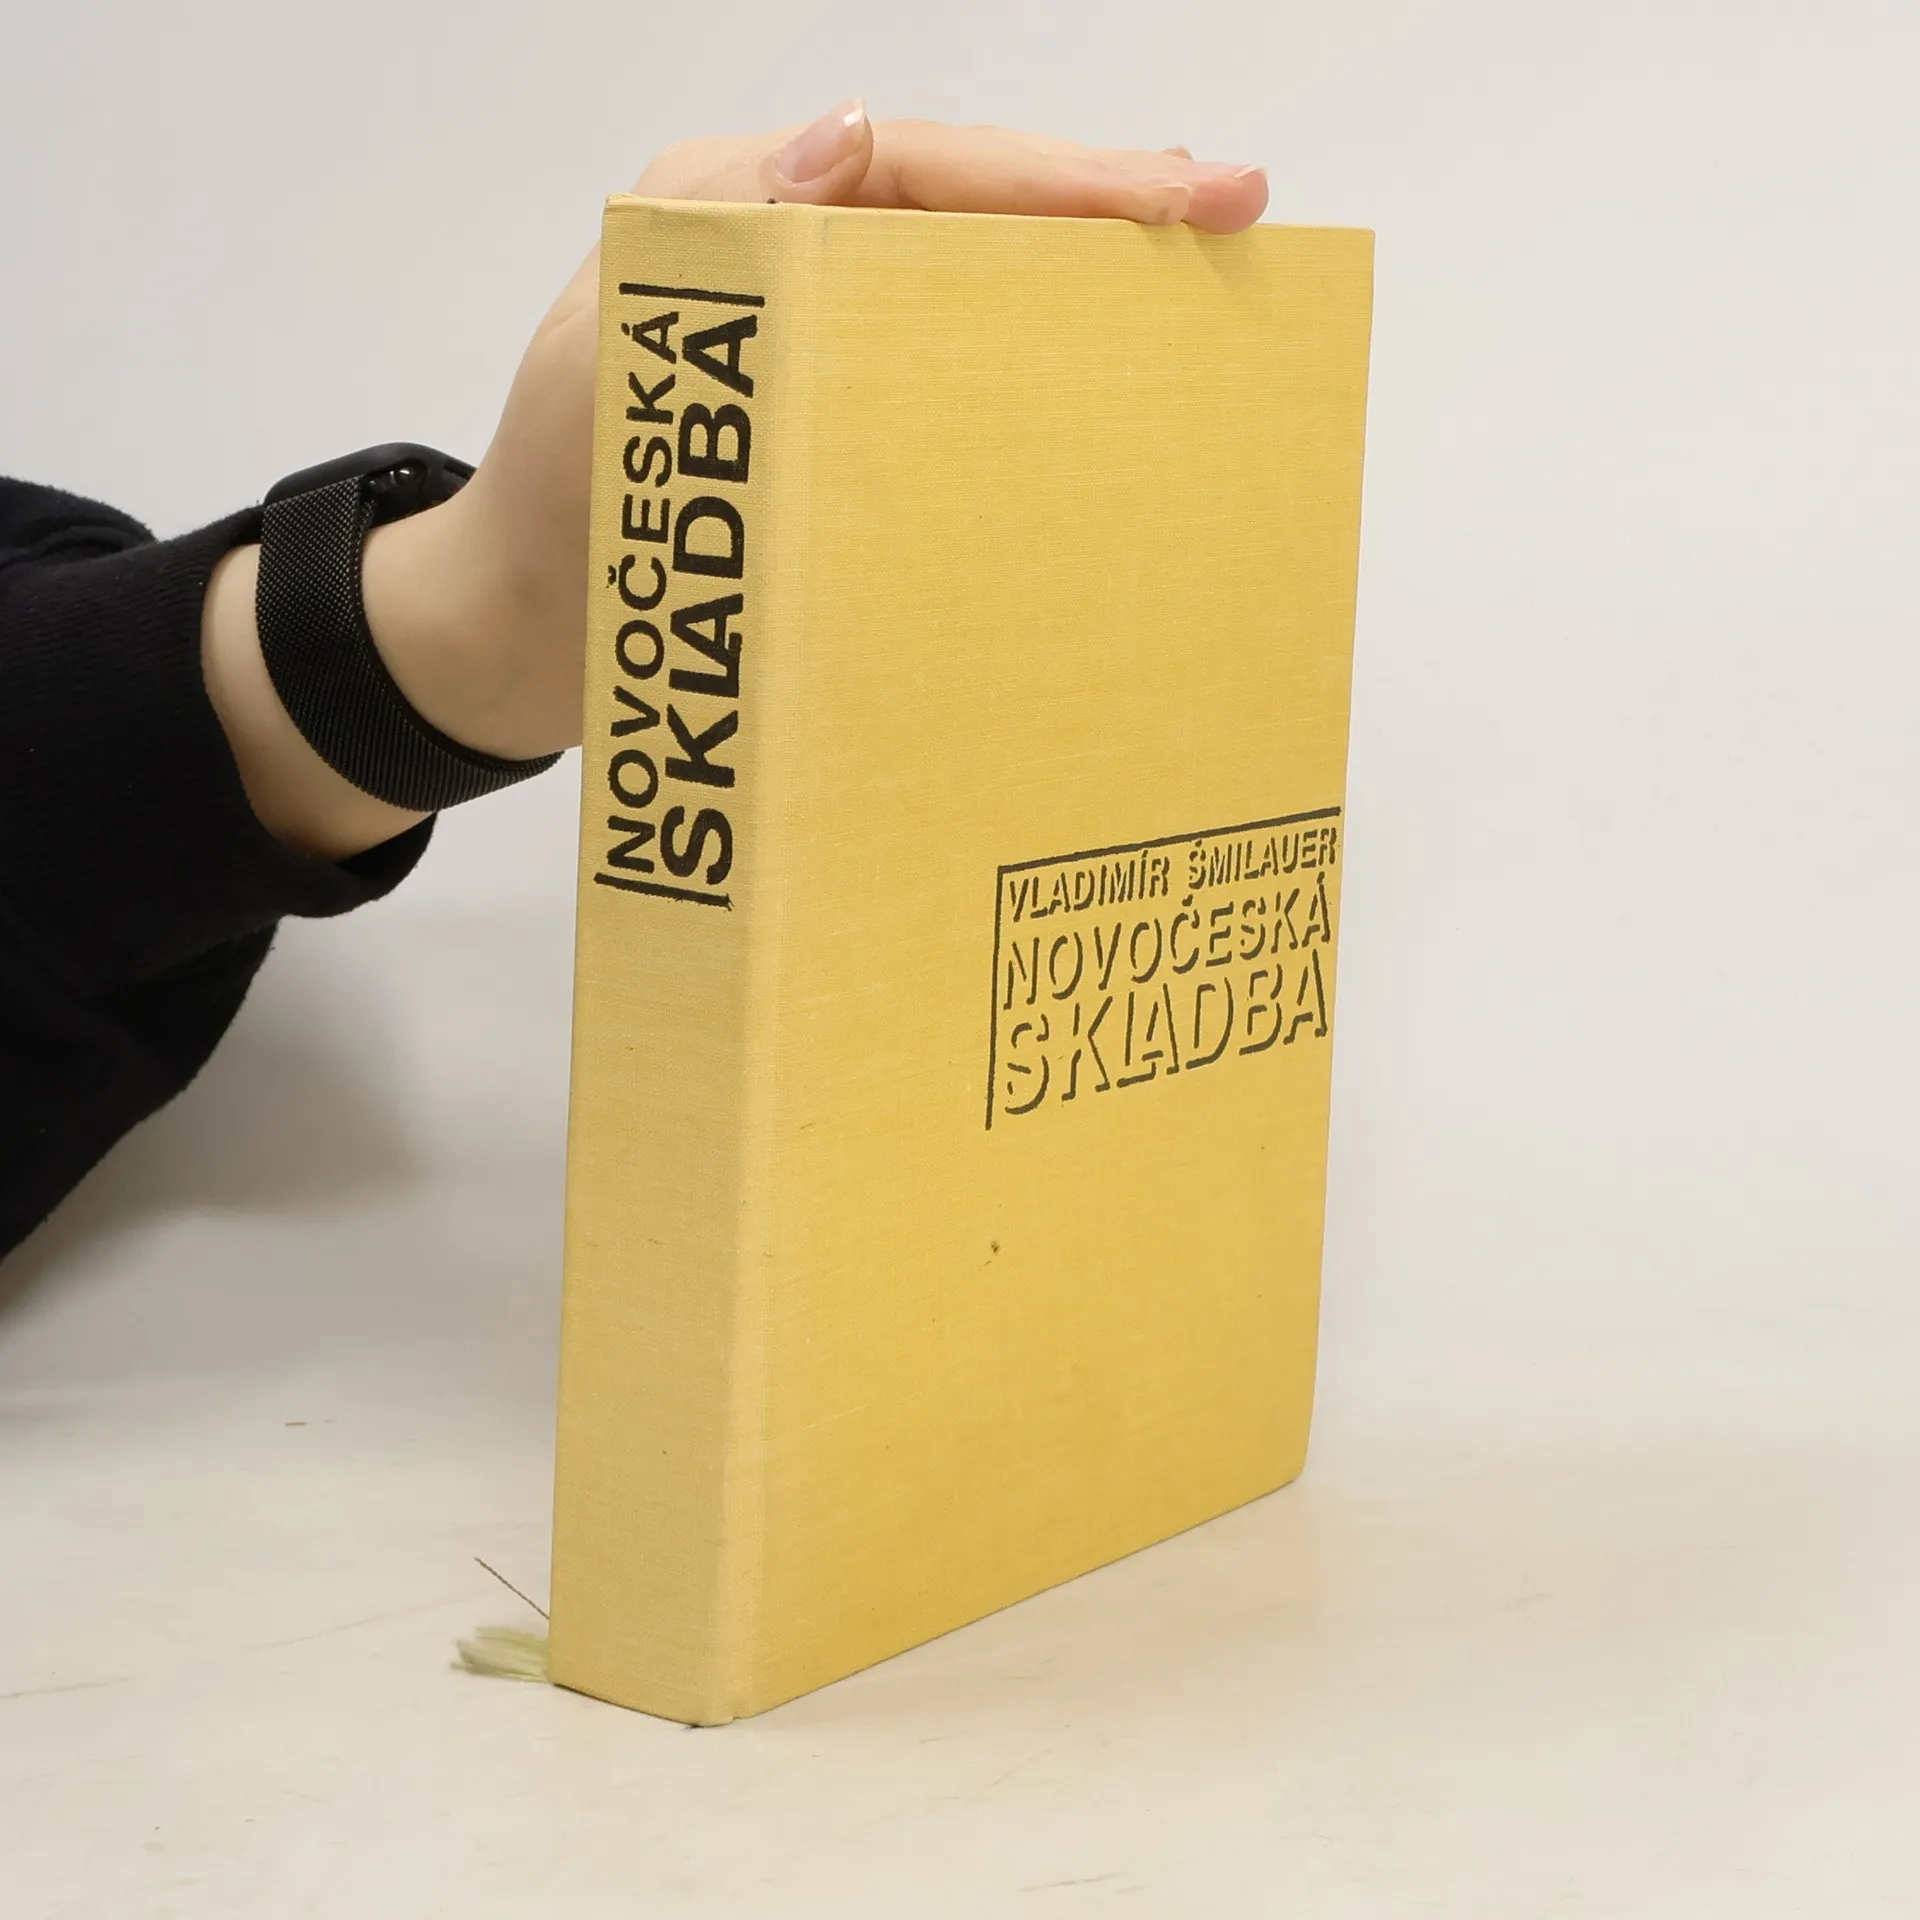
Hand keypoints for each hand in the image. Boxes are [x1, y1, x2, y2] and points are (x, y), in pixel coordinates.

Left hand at [207, 107, 1267, 857]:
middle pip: (974, 219)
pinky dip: (1027, 398)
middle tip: (1233, 225)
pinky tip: (1102, 416)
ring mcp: (821, 362)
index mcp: (742, 219)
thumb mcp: (606, 350)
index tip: (1191, 194)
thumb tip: (854, 135)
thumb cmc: (552, 504)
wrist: (518, 639)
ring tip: (1196, 304)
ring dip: (1083, 298)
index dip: (1062, 177)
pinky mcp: (836, 449)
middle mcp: (795, 272)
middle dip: (1104, 215)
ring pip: (975, 301)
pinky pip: (949, 399)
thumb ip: (715, 244)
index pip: (927, 168)